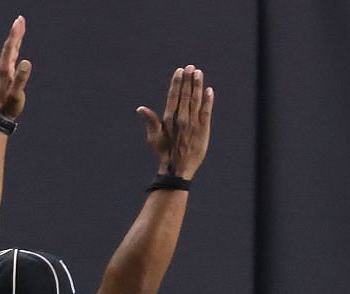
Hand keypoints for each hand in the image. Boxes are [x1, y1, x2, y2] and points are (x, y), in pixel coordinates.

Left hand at [0, 17, 31, 118]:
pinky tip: (16, 48)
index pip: (11, 47)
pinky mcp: (5, 75)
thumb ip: (21, 78)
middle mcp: (2, 67)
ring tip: (19, 29)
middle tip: (20, 19)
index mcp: (5, 68)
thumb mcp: (16, 94)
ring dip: (15, 39)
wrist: (0, 116)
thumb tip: (27, 62)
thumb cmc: (9, 106)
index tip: (19, 21)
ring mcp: (2, 71)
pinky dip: (14, 48)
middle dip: (15, 32)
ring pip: (9, 50)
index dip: (16, 34)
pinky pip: (10, 57)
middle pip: (9, 45)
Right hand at [138, 65, 213, 179]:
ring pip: (196, 101)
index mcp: (169, 119)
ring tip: (199, 73)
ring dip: (197, 86)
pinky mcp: (203, 130)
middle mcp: (181, 119)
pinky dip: (208, 101)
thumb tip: (140, 108)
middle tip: (191, 67)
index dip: (177, 82)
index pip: (173, 96)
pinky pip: (206, 112)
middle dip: (188, 80)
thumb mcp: (154, 137)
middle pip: (185, 95)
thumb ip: (151, 121)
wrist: (178, 169)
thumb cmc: (164, 153)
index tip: (180, 71)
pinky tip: (209, 90)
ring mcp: (193, 124)